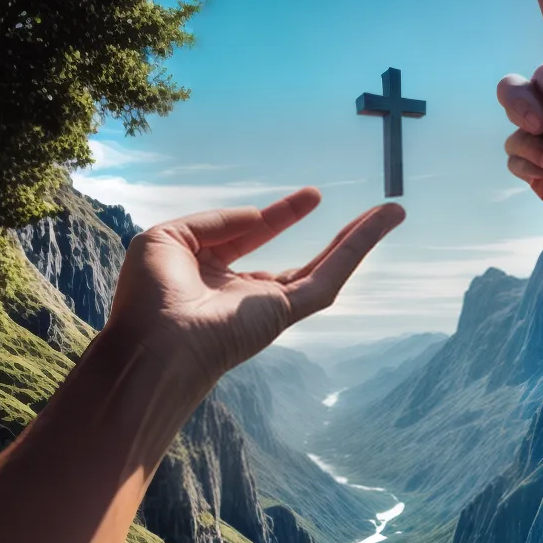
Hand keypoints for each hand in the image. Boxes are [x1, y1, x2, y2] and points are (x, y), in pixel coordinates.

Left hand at [107, 188, 403, 397]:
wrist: (154, 344)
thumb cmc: (148, 299)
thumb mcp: (170, 238)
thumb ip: (216, 221)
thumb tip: (258, 216)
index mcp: (214, 276)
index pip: (254, 239)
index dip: (280, 217)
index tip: (312, 197)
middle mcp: (247, 295)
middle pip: (304, 261)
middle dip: (338, 236)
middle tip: (373, 212)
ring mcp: (271, 306)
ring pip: (328, 267)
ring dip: (362, 238)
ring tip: (394, 212)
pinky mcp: (287, 312)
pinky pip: (331, 274)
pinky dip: (358, 247)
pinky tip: (380, 223)